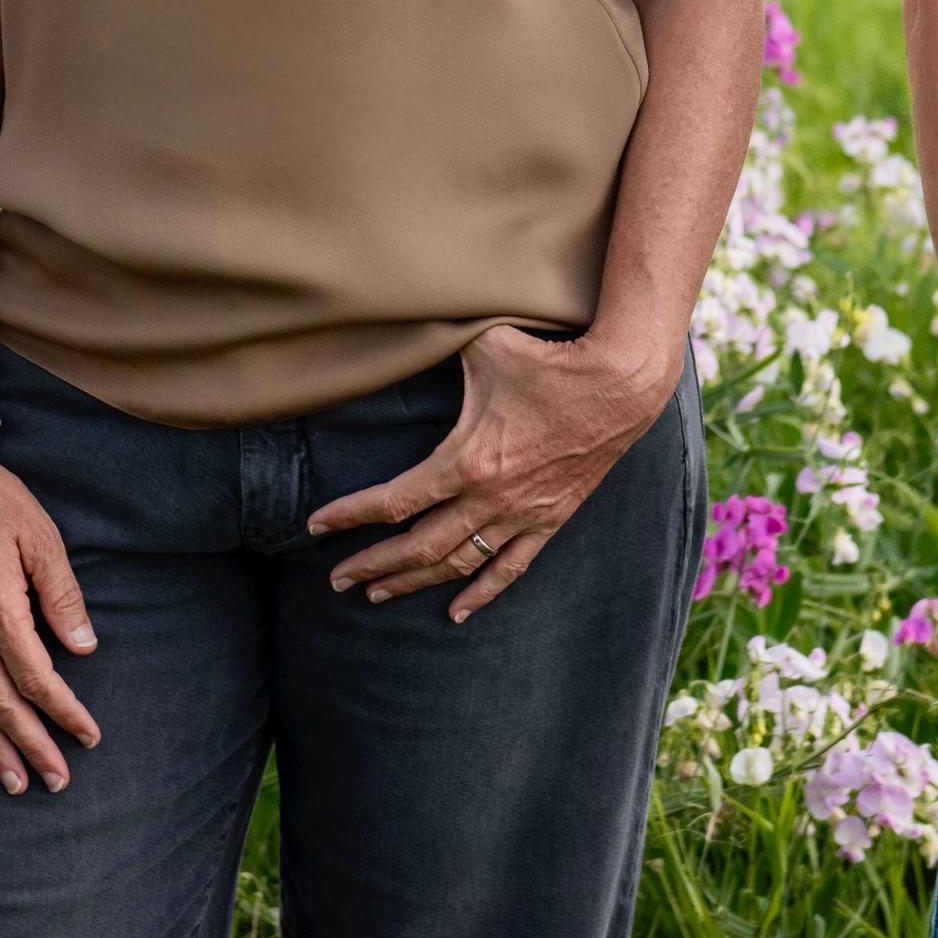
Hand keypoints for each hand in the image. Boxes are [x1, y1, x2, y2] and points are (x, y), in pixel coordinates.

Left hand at [305, 325, 669, 623]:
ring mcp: (522, 515)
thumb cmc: (549, 360)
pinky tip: (457, 613)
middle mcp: (491, 499)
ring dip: (416, 582)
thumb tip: (404, 324)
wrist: (621, 384)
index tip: (316, 525)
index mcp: (468, 461)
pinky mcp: (550, 519)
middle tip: (337, 581)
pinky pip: (511, 568)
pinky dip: (482, 593)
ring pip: (459, 564)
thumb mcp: (485, 347)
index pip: (396, 501)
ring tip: (378, 594)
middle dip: (374, 565)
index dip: (351, 516)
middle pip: (420, 547)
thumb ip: (439, 343)